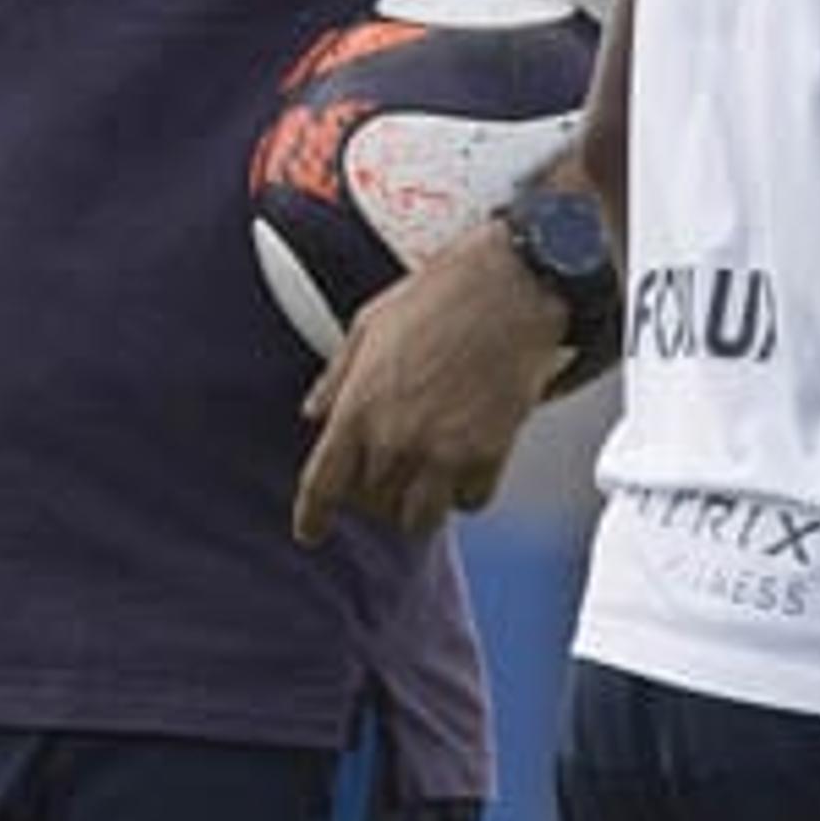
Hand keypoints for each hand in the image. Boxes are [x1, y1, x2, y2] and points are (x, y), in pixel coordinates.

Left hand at [289, 229, 563, 545]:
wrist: (508, 288)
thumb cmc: (438, 297)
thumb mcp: (367, 326)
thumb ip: (337, 377)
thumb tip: (316, 411)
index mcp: (358, 407)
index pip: (322, 485)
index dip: (313, 517)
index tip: (311, 533)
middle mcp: (396, 438)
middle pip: (372, 505)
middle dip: (372, 499)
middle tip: (383, 480)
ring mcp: (444, 451)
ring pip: (419, 519)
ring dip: (416, 508)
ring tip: (422, 484)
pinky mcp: (489, 455)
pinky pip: (470, 503)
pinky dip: (464, 495)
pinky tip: (464, 470)